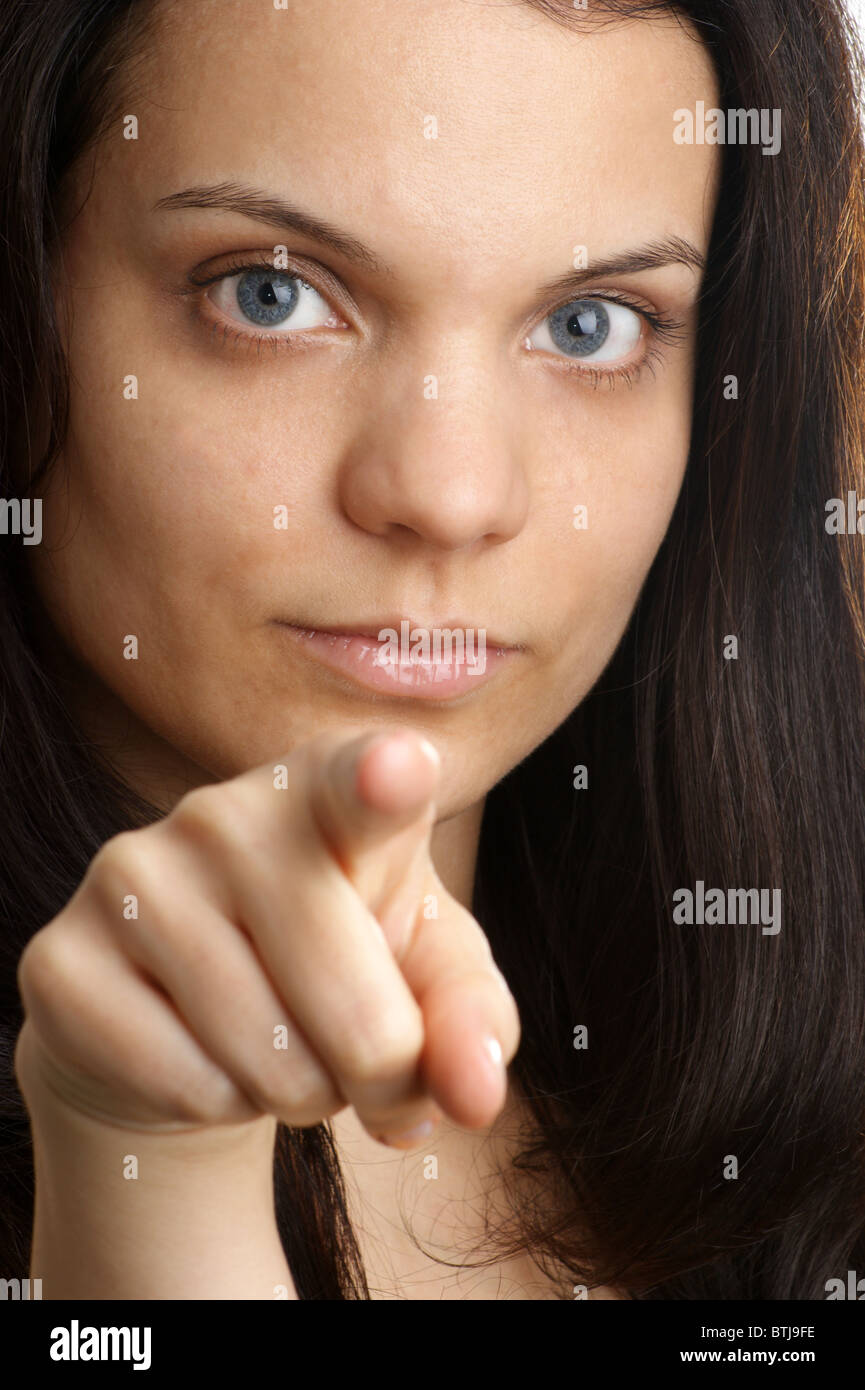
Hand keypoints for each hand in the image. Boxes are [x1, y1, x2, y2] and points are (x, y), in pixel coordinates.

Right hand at [15, 728, 519, 1149]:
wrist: (190, 1012)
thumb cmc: (340, 969)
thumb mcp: (426, 979)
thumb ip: (472, 1020)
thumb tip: (475, 1094)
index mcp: (332, 788)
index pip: (363, 779)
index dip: (385, 780)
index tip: (400, 770)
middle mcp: (224, 812)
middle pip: (359, 1009)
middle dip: (383, 1076)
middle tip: (367, 1061)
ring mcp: (129, 875)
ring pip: (271, 1060)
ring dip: (302, 1094)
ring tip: (281, 1044)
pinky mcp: (61, 958)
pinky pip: (189, 1088)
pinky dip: (221, 1107)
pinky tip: (207, 1055)